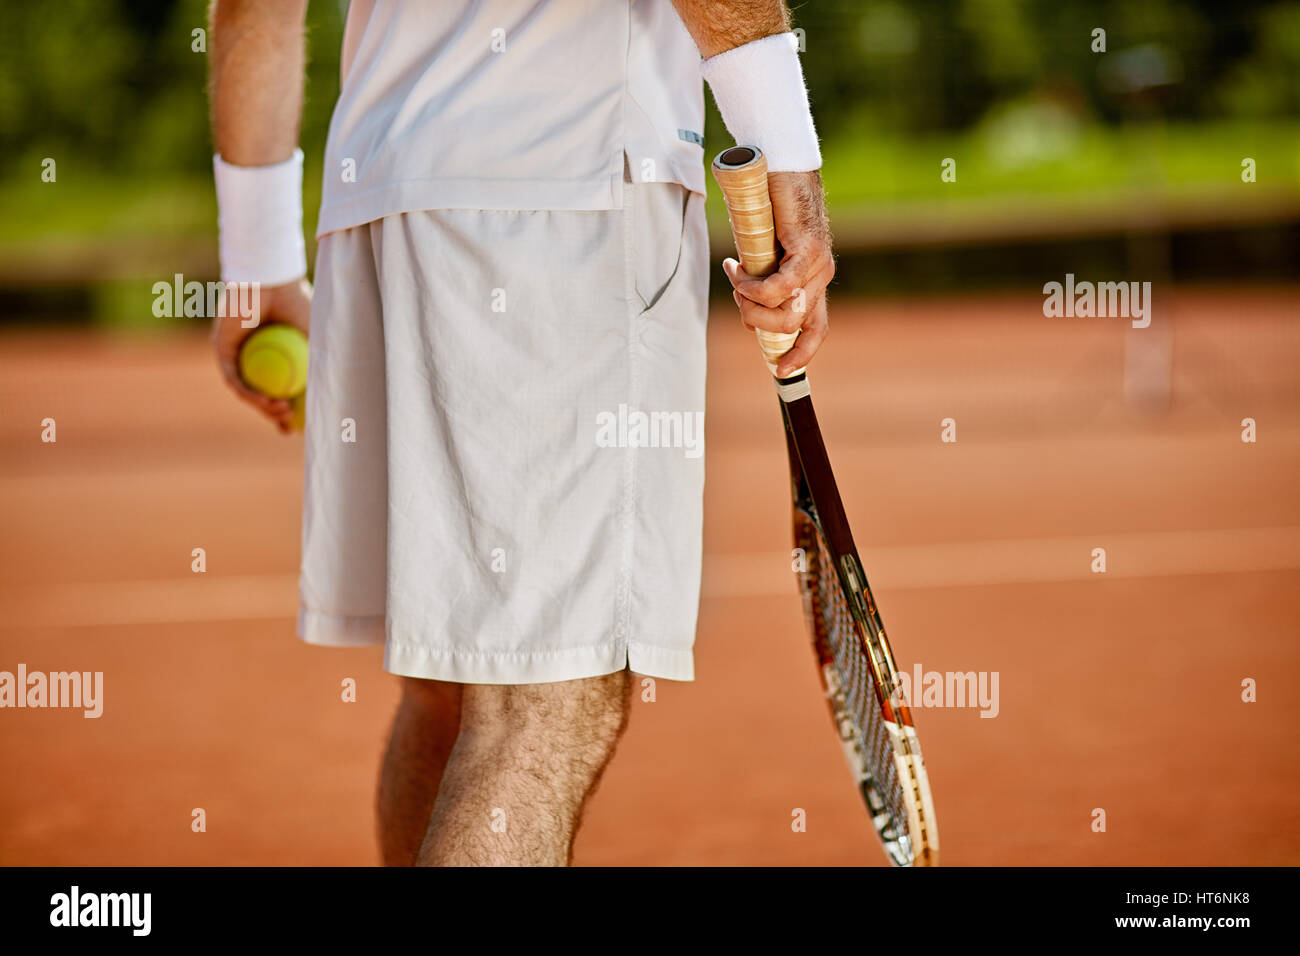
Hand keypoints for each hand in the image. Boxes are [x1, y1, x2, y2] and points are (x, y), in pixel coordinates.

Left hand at [212, 277, 311, 432]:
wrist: (273, 279)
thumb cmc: (299, 303)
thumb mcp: (318, 341)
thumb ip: (322, 367)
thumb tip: (335, 399)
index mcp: (276, 353)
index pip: (281, 387)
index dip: (290, 411)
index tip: (300, 426)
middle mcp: (254, 355)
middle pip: (262, 393)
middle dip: (275, 414)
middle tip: (289, 424)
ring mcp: (236, 353)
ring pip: (247, 390)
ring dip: (263, 407)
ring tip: (282, 412)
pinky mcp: (221, 348)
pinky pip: (234, 378)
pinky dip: (250, 393)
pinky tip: (266, 401)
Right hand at [721, 169, 834, 376]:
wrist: (781, 167)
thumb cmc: (768, 210)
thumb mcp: (763, 257)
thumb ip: (762, 282)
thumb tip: (749, 309)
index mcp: (813, 284)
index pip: (815, 330)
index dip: (801, 354)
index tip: (781, 370)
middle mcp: (820, 279)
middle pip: (793, 328)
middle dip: (756, 323)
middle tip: (737, 295)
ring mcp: (818, 266)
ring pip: (785, 312)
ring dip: (749, 303)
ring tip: (735, 275)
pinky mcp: (808, 250)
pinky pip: (779, 287)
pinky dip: (752, 286)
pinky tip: (738, 270)